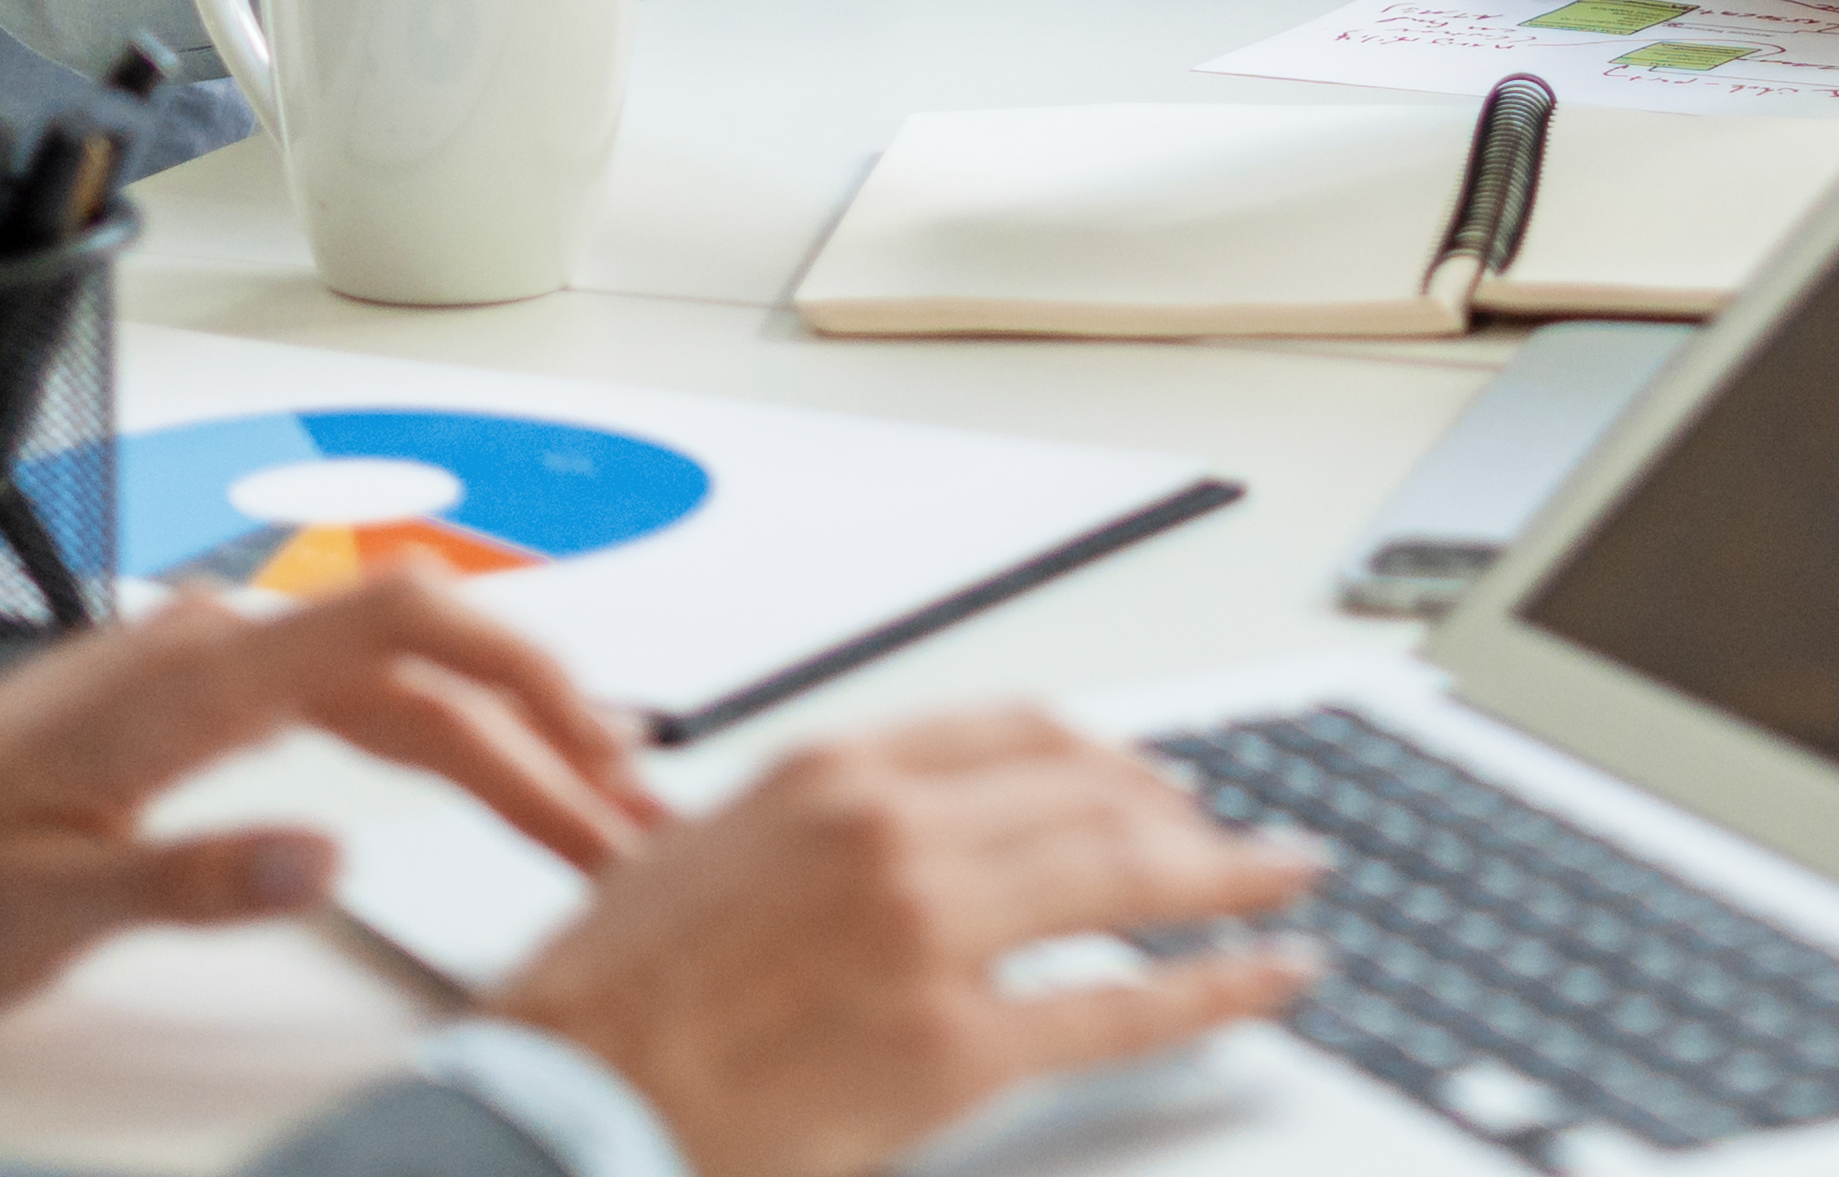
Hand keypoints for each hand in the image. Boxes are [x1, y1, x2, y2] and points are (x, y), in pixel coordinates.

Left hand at [0, 570, 647, 1032]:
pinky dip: (446, 725)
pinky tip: (490, 755)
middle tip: (622, 820)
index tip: (590, 744)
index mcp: (186, 680)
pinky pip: (356, 689)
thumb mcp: (46, 910)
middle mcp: (207, 648)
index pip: (395, 620)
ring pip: (398, 677)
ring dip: (504, 730)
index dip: (515, 666)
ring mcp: (206, 666)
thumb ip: (191, 878)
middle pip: (423, 656)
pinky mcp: (202, 698)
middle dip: (543, 730)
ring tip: (591, 796)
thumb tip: (322, 858)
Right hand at [488, 709, 1319, 1176]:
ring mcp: (929, 930)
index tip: (1148, 780)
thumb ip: (807, 832)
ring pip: (1126, 876)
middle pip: (1091, 793)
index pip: (1017, 732)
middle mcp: (892, 828)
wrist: (556, 1106)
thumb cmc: (603, 1006)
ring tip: (1282, 884)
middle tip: (1236, 840)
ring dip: (1227, 878)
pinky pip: (1120, 1006)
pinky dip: (1214, 987)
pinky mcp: (951, 1045)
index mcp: (831, 773)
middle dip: (1182, 815)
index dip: (1104, 758)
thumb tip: (881, 839)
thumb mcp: (698, 857)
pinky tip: (1264, 979)